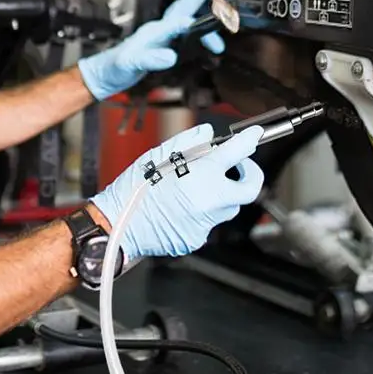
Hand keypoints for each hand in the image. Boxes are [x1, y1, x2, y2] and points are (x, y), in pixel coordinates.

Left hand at [78, 0, 224, 100]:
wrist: (106, 74)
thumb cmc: (115, 68)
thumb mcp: (130, 64)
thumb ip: (149, 59)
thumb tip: (170, 56)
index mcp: (154, 31)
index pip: (179, 22)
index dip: (196, 26)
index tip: (213, 35)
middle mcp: (159, 28)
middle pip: (184, 5)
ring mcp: (162, 34)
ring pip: (184, 12)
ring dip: (198, 0)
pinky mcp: (163, 42)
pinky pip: (184, 26)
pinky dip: (195, 19)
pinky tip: (199, 19)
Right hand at [91, 123, 263, 260]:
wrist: (119, 225)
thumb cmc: (135, 188)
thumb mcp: (160, 154)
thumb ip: (189, 141)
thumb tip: (208, 134)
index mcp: (202, 175)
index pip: (238, 152)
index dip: (249, 140)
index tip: (253, 135)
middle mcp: (210, 201)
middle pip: (250, 189)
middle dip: (250, 174)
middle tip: (239, 164)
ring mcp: (205, 223)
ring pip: (228, 206)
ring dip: (223, 192)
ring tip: (200, 184)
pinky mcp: (196, 238)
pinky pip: (209, 222)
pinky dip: (204, 210)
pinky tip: (183, 204)